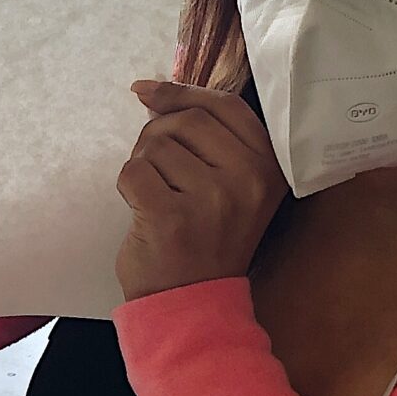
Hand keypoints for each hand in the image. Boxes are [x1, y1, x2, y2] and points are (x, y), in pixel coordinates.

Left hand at [115, 80, 286, 300]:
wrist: (192, 303)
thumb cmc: (204, 240)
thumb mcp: (230, 186)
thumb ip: (209, 140)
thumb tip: (154, 92)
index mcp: (268, 166)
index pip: (226, 106)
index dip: (182, 92)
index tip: (149, 92)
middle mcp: (248, 179)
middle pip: (186, 121)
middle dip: (157, 135)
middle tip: (156, 168)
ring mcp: (212, 198)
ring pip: (156, 145)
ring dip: (144, 165)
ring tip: (156, 197)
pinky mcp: (172, 216)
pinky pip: (134, 171)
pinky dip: (128, 186)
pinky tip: (143, 210)